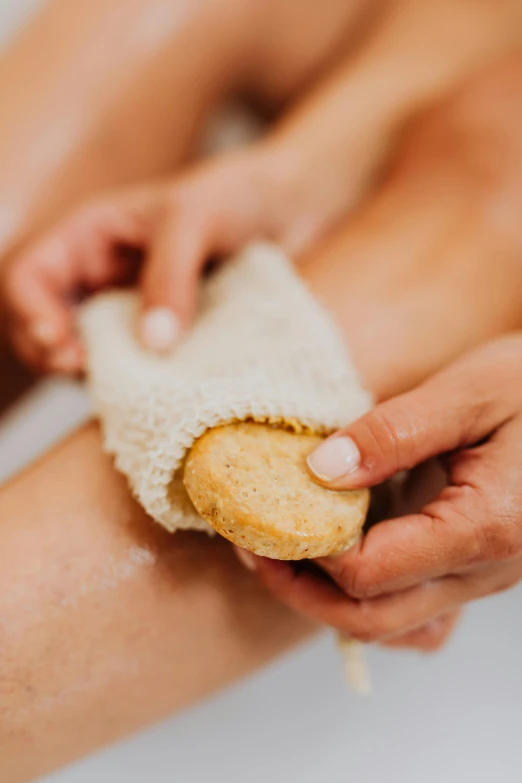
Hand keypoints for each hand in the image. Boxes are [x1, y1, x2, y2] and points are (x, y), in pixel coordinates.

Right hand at [0, 149, 288, 372]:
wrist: (288, 206)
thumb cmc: (236, 194)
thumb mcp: (196, 221)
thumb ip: (171, 276)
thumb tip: (152, 343)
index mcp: (90, 234)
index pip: (29, 275)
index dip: (31, 312)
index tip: (64, 345)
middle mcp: (100, 273)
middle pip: (43, 321)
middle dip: (51, 352)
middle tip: (84, 373)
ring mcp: (128, 304)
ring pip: (85, 348)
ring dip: (90, 371)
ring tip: (121, 385)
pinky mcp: (161, 329)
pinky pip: (132, 361)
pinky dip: (132, 378)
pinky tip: (154, 387)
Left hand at [241, 335, 521, 650]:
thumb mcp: (470, 390)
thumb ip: (395, 431)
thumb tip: (319, 470)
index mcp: (484, 526)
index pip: (370, 572)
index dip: (306, 550)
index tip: (263, 513)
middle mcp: (487, 570)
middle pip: (372, 619)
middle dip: (300, 590)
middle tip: (252, 547)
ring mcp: (485, 577)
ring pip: (393, 627)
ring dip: (329, 602)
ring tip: (286, 555)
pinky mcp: (479, 569)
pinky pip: (418, 615)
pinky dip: (371, 602)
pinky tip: (346, 563)